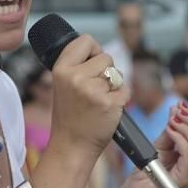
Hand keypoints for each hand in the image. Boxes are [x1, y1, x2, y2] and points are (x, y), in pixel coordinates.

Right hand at [48, 35, 131, 159]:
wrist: (72, 146)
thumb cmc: (70, 117)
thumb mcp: (62, 86)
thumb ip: (77, 67)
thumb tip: (97, 52)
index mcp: (61, 70)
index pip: (85, 40)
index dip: (94, 50)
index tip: (93, 62)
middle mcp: (76, 77)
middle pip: (106, 57)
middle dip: (106, 71)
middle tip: (95, 90)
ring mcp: (93, 91)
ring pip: (118, 74)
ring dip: (115, 85)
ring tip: (100, 100)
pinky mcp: (109, 103)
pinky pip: (126, 89)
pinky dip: (122, 98)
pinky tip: (109, 109)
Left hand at [124, 102, 187, 187]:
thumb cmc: (147, 170)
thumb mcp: (160, 144)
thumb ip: (170, 130)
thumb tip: (176, 110)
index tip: (181, 105)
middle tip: (178, 110)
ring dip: (186, 129)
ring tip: (172, 120)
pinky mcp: (184, 180)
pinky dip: (180, 140)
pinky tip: (170, 131)